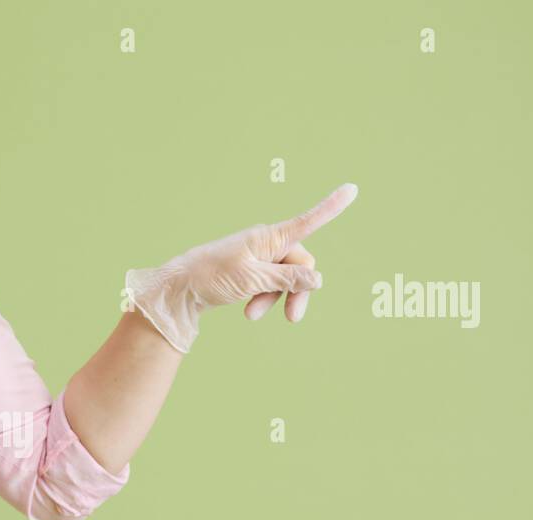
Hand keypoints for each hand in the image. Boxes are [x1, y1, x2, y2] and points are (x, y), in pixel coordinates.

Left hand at [125, 183, 357, 351]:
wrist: (180, 287)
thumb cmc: (213, 277)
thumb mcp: (253, 280)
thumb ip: (286, 280)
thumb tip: (318, 279)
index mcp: (269, 238)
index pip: (307, 222)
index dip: (331, 208)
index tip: (352, 188)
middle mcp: (267, 243)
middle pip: (299, 266)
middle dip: (296, 291)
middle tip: (292, 318)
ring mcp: (259, 257)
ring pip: (284, 279)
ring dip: (275, 299)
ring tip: (252, 315)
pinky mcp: (250, 270)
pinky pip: (269, 284)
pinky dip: (264, 298)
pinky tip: (249, 311)